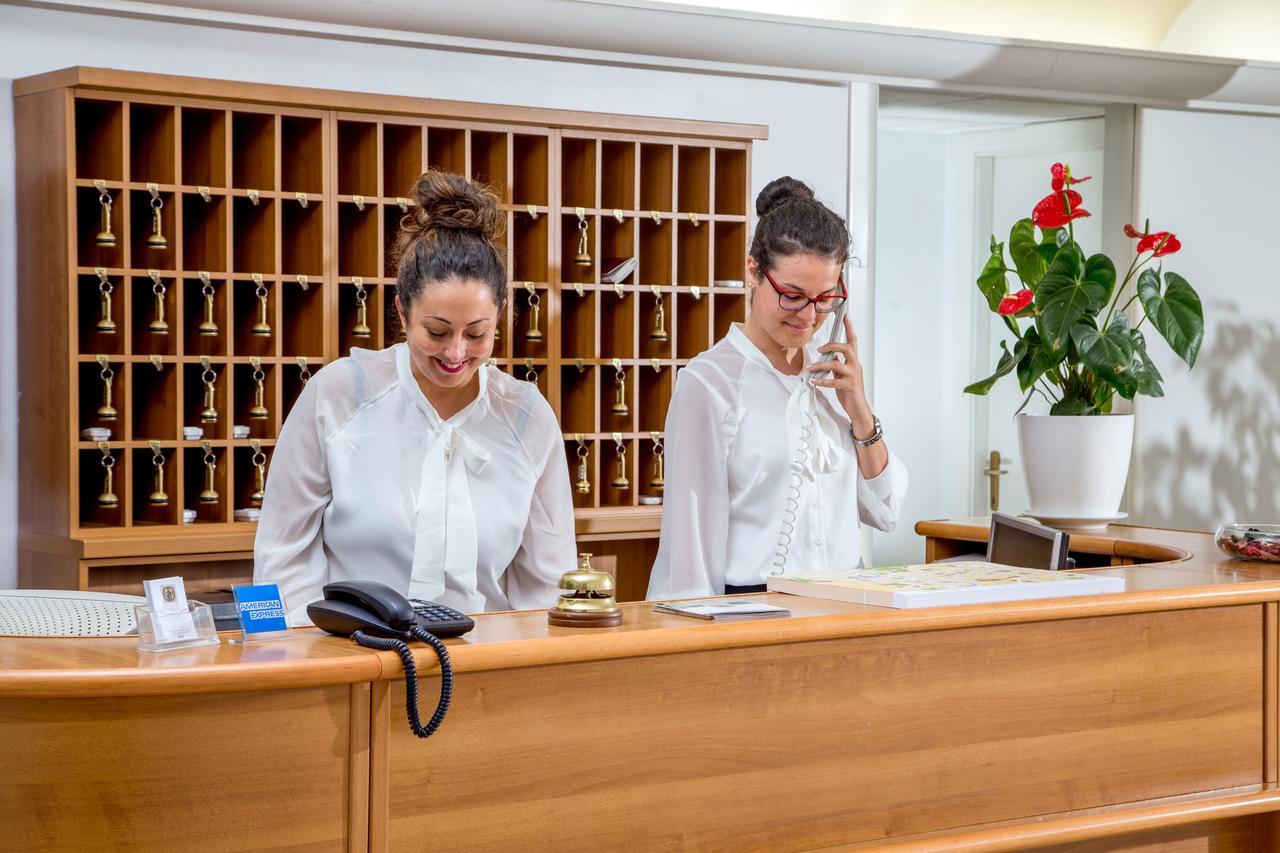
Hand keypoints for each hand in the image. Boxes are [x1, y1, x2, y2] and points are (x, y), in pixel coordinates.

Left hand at [805, 313, 875, 436]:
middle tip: (819, 349)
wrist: (859, 410)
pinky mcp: (850, 387)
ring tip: (810, 368)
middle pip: (847, 348)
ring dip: (820, 365)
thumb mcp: (842, 376)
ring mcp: (854, 376)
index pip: (853, 341)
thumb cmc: (850, 392)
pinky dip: (821, 380)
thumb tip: (827, 358)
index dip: (849, 328)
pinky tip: (813, 381)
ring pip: (837, 364)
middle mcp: (856, 366)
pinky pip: (833, 381)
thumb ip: (837, 365)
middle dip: (832, 345)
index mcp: (854, 362)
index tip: (845, 315)